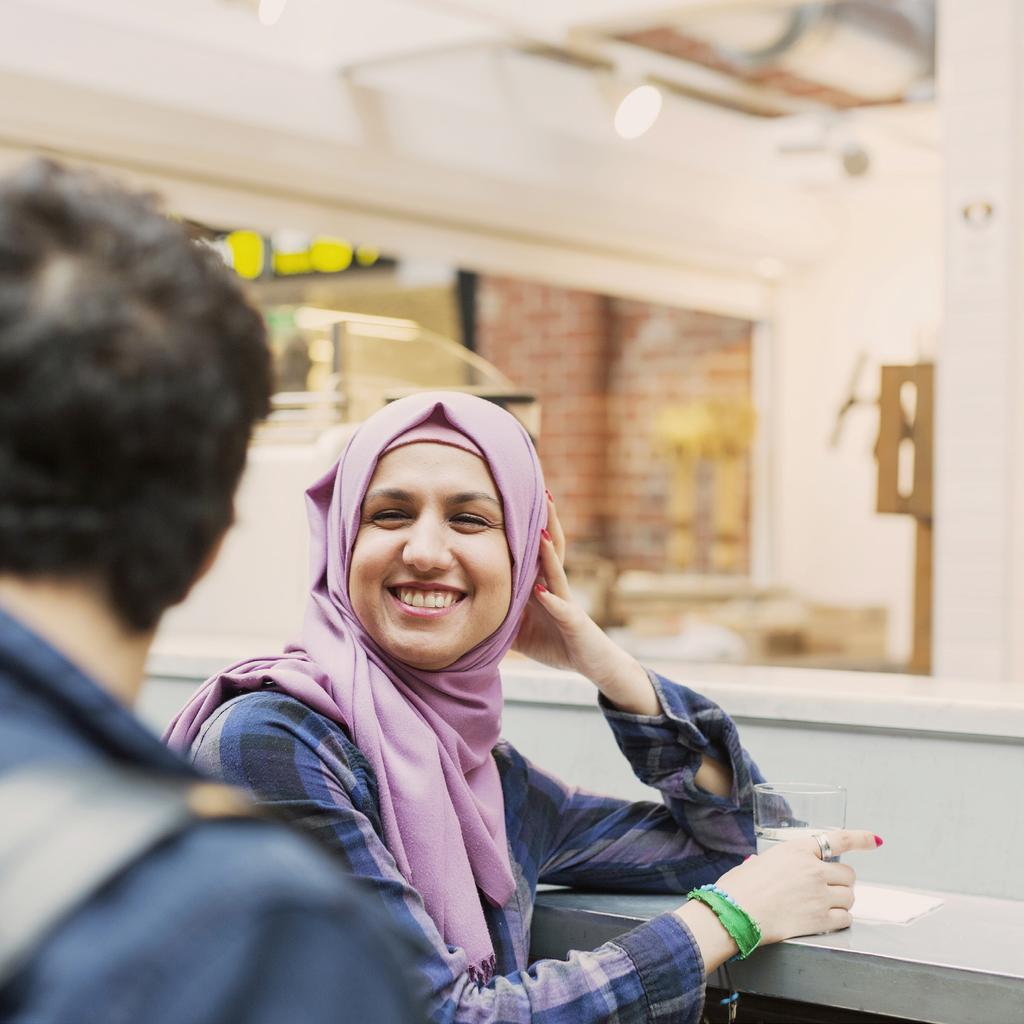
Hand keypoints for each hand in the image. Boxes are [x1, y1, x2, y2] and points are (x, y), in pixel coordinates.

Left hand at [512, 494, 653, 708]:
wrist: (594, 665)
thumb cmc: (558, 644)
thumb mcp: (520, 631)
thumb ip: (501, 618)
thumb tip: (468, 614)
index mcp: (542, 585)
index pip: (531, 550)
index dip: (524, 528)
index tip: (512, 501)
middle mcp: (555, 587)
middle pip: (549, 548)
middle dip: (543, 521)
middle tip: (537, 493)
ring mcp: (566, 602)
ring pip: (557, 570)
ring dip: (548, 551)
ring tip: (539, 530)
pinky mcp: (575, 622)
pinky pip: (562, 609)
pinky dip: (551, 600)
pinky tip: (541, 591)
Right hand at [711, 830, 878, 944]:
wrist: (734, 913)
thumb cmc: (738, 888)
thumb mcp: (759, 862)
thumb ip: (778, 864)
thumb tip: (777, 871)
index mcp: (796, 850)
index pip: (838, 839)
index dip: (860, 839)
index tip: (874, 840)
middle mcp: (813, 870)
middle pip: (848, 874)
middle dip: (841, 881)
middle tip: (827, 888)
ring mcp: (819, 895)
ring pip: (849, 897)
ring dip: (841, 900)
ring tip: (823, 905)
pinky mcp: (820, 919)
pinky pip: (845, 918)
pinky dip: (839, 919)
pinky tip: (825, 918)